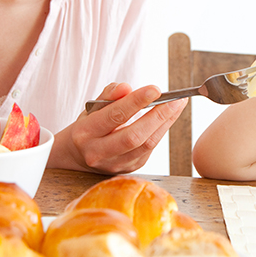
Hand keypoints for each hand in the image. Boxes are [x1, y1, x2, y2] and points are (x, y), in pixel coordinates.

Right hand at [49, 82, 186, 173]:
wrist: (77, 156)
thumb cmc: (89, 126)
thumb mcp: (92, 107)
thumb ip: (109, 95)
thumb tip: (126, 87)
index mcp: (85, 133)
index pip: (114, 116)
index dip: (136, 102)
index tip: (155, 89)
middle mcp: (98, 152)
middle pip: (133, 136)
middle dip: (158, 116)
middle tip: (176, 99)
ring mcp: (114, 164)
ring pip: (145, 145)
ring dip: (165, 123)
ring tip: (178, 105)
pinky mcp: (128, 169)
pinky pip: (149, 150)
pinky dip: (161, 131)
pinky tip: (169, 117)